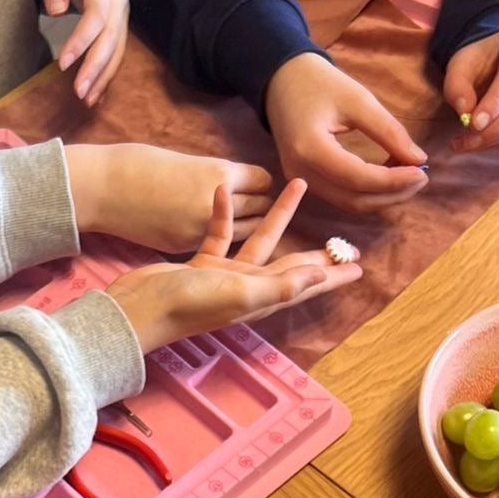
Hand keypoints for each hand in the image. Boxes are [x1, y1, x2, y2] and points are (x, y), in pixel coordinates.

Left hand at [41, 0, 129, 106]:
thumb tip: (56, 10)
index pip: (96, 16)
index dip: (81, 42)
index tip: (62, 64)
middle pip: (111, 38)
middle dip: (96, 68)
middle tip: (79, 93)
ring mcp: (122, 9)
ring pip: (118, 48)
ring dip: (104, 76)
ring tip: (88, 100)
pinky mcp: (118, 19)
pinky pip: (117, 48)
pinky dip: (108, 71)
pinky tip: (99, 93)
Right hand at [65, 141, 273, 252]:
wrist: (101, 187)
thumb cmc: (138, 165)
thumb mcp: (187, 160)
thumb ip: (215, 177)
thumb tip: (236, 186)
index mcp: (218, 173)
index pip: (263, 181)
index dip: (261, 182)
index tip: (256, 183)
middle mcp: (215, 203)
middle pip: (260, 208)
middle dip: (259, 205)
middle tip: (253, 203)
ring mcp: (200, 229)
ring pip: (245, 232)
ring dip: (245, 226)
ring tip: (238, 219)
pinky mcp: (184, 245)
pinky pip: (217, 244)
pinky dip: (220, 238)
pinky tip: (211, 230)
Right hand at [106, 179, 360, 350]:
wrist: (138, 310)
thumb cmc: (188, 305)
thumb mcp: (239, 294)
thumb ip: (280, 285)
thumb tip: (320, 276)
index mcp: (261, 298)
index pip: (306, 284)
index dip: (333, 276)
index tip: (360, 267)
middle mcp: (247, 289)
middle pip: (291, 266)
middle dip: (316, 252)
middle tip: (340, 237)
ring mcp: (223, 277)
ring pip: (260, 243)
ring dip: (278, 217)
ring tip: (296, 187)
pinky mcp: (199, 264)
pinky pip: (220, 234)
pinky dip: (225, 214)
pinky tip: (223, 192)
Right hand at [264, 53, 428, 213]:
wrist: (282, 81)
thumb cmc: (319, 83)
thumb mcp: (358, 99)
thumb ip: (389, 131)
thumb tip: (419, 159)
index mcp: (310, 149)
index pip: (359, 178)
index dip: (394, 181)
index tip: (423, 171)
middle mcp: (301, 173)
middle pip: (354, 200)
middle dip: (392, 194)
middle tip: (421, 178)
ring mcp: (301, 180)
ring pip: (349, 203)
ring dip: (382, 196)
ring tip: (408, 176)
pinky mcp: (306, 180)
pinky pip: (341, 196)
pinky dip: (368, 191)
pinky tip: (388, 176)